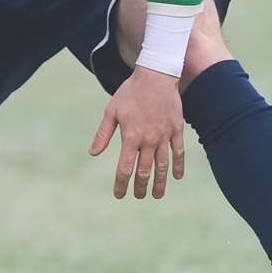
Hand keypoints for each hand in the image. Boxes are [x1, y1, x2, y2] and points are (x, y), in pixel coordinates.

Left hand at [88, 67, 184, 199]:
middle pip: (144, 171)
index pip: (125, 168)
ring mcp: (164, 136)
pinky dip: (178, 166)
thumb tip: (93, 153)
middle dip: (140, 187)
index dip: (121, 184)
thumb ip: (103, 134)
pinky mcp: (177, 130)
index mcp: (131, 137)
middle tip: (139, 196)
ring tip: (157, 195)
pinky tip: (176, 177)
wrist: (156, 75)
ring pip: (162, 166)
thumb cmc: (130, 92)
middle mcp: (149, 140)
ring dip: (160, 182)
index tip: (119, 195)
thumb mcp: (111, 111)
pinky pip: (178, 153)